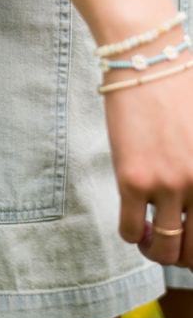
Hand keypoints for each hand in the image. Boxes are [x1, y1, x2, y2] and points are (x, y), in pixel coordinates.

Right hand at [102, 43, 192, 269]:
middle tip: (173, 241)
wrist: (148, 62)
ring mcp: (167, 184)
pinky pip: (131, 229)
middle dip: (185, 256)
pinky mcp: (133, 179)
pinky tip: (133, 223)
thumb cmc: (181, 90)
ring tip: (151, 238)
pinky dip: (132, 236)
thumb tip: (191, 196)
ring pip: (165, 249)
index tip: (190, 236)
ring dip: (158, 252)